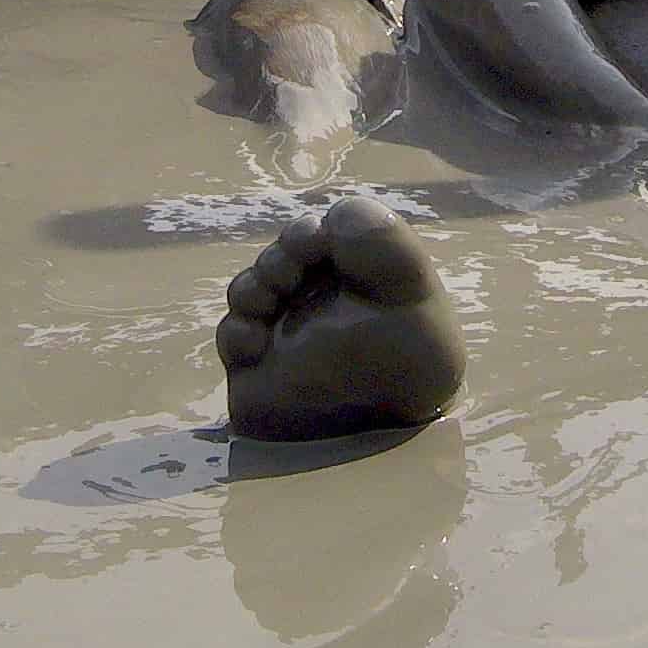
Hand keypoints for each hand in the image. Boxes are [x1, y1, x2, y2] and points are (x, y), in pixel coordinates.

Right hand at [219, 198, 467, 441]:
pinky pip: (232, 338)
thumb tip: (333, 215)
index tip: (319, 243)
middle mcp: (319, 297)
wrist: (397, 432)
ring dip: (253, 286)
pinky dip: (237, 331)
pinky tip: (255, 342)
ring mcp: (287, 331)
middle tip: (289, 273)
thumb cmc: (415, 359)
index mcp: (356, 271)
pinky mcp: (261, 369)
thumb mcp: (413, 291)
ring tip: (267, 299)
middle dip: (280, 256)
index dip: (312, 233)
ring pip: (249, 290)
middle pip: (281, 256)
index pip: (321, 233)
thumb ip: (384, 242)